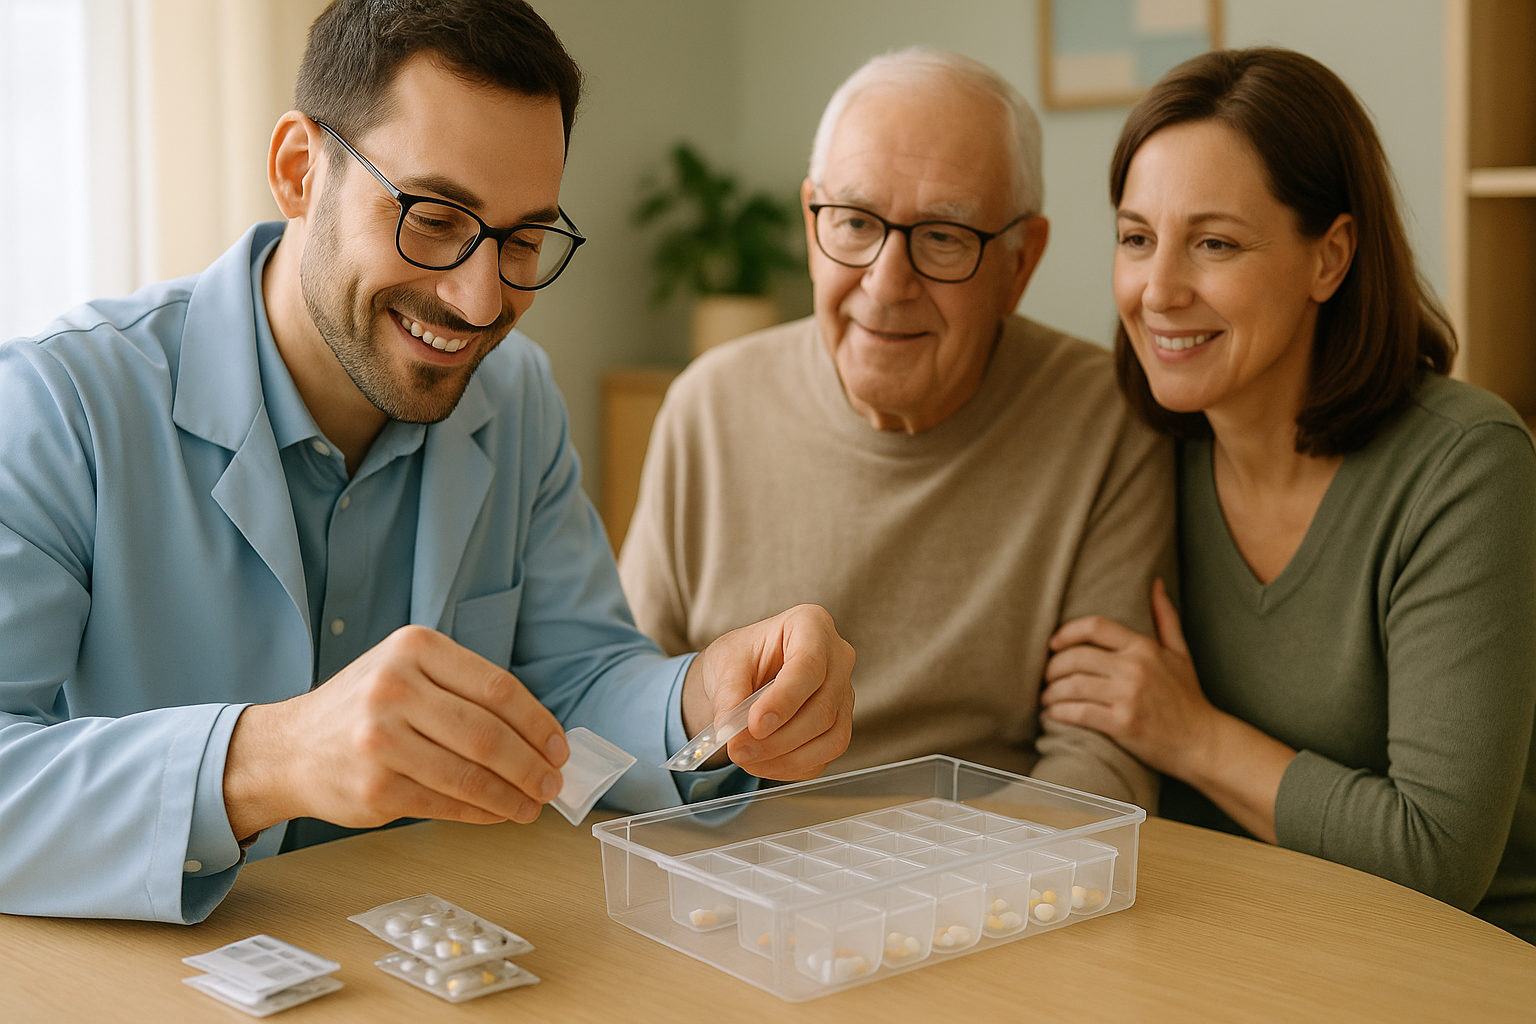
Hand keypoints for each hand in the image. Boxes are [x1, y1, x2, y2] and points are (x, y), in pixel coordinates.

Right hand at [223, 625, 569, 839]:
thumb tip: (540, 738)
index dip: (538, 723)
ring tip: (532, 805)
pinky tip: (498, 813)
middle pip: (489, 734)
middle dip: (531, 765)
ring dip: (512, 796)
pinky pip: (446, 803)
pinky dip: (482, 812)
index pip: (497, 689)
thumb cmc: (364, 709)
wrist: (289, 748)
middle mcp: (394, 688)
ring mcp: (380, 739)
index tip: (559, 748)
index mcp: (413, 648)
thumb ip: (466, 692)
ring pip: (470, 774)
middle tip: (553, 783)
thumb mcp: (408, 672)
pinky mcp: (374, 787)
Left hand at [681, 604, 854, 780]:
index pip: (808, 666)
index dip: (784, 700)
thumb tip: (730, 731)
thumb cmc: (742, 657)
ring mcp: (844, 694)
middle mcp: (838, 658)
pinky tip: (762, 762)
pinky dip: (792, 767)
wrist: (747, 673)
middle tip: (738, 750)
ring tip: (745, 758)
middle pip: (822, 708)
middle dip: (778, 738)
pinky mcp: (840, 725)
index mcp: (812, 625)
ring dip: (785, 757)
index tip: (755, 725)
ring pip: (831, 737)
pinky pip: (826, 755)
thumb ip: (729, 694)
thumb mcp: (726, 663)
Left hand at [1040, 579, 1214, 777]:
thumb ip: (1165, 618)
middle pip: (1076, 657)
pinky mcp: (1123, 724)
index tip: (1053, 644)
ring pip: (1072, 685)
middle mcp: (1134, 668)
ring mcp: (1128, 696)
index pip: (1095, 627)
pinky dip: (1058, 713)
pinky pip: (1078, 712)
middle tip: (1045, 677)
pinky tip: (1052, 715)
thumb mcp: (1180, 653)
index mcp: (1143, 648)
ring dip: (1051, 692)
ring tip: (1046, 698)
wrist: (1203, 742)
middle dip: (1052, 667)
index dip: (1066, 632)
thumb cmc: (1188, 697)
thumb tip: (1157, 583)